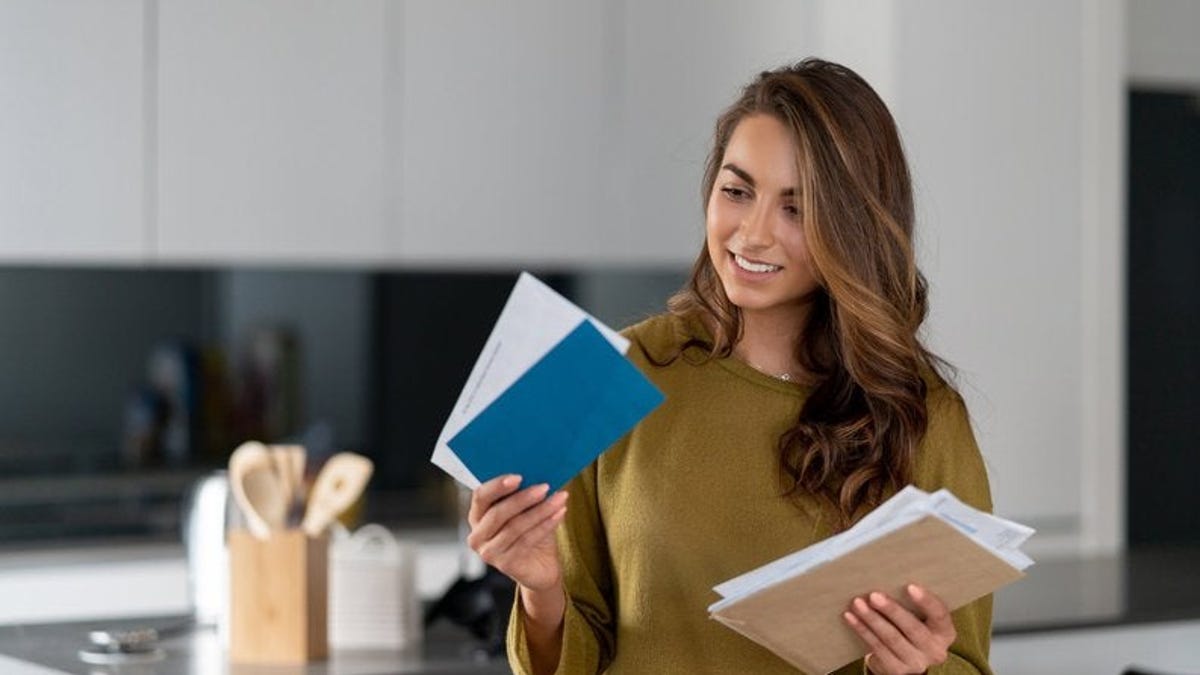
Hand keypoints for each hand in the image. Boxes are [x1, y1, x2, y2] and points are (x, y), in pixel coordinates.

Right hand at [466, 474, 568, 592]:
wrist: (540, 567)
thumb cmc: (531, 533)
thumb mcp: (526, 511)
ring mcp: (489, 552)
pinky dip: (546, 524)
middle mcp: (477, 535)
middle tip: (545, 486)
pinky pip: (527, 540)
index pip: (480, 496)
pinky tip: (560, 512)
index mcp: (477, 516)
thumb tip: (538, 472)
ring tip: (559, 498)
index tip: (519, 476)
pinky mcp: (505, 564)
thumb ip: (524, 494)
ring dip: (541, 510)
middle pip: (498, 513)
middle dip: (523, 498)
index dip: (498, 485)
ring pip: (515, 526)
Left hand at [842, 584, 955, 674]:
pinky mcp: (896, 670)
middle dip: (892, 610)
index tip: (910, 586)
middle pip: (912, 628)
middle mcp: (935, 651)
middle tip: (874, 595)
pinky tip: (850, 617)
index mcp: (945, 632)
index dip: (926, 601)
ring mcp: (916, 663)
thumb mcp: (921, 617)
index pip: (940, 615)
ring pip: (891, 638)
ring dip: (871, 619)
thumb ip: (913, 602)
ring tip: (857, 603)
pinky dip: (862, 630)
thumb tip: (888, 571)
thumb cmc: (911, 626)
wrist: (905, 659)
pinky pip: (876, 647)